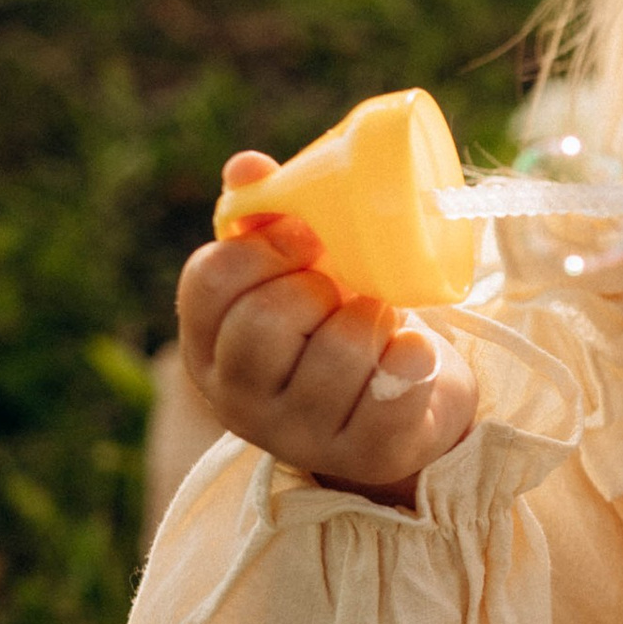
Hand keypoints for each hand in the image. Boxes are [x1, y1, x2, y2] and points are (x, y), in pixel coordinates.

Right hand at [179, 154, 475, 501]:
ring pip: (339, 350)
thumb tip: (248, 167)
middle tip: (344, 289)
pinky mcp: (366, 456)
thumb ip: (268, 219)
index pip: (210, 282)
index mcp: (208, 346)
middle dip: (320, 288)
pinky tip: (412, 353)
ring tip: (379, 321)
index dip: (261, 247)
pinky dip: (413, 359)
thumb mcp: (296, 273)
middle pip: (268, 320)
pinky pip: (394, 391)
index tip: (307, 237)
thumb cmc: (338, 324)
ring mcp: (299, 436)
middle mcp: (238, 400)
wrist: (407, 403)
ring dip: (373, 319)